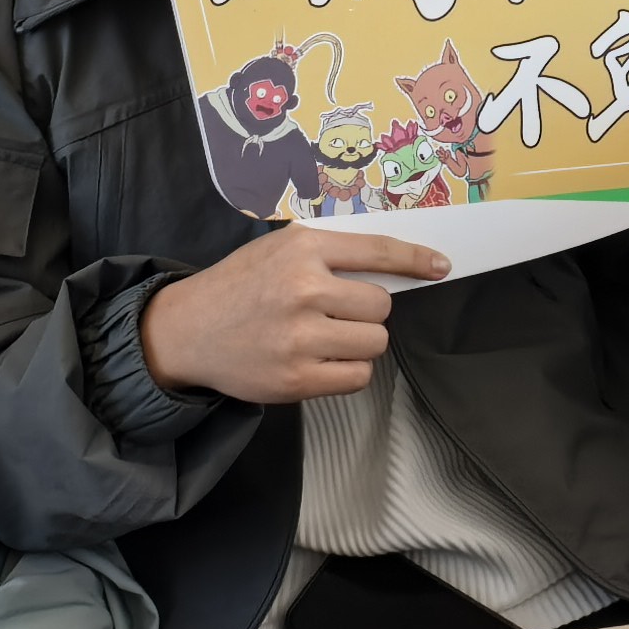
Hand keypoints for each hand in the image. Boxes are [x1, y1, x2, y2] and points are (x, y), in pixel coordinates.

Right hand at [136, 225, 448, 403]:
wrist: (187, 330)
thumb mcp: (280, 249)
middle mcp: (304, 289)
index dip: (416, 260)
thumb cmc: (241, 286)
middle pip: (381, 305)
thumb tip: (393, 266)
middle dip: (368, 311)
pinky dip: (348, 371)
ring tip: (326, 336)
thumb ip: (330, 253)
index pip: (378, 252)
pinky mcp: (295, 379)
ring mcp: (300, 338)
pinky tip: (321, 360)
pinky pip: (356, 377)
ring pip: (374, 342)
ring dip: (360, 342)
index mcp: (303, 249)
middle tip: (337, 313)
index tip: (441, 267)